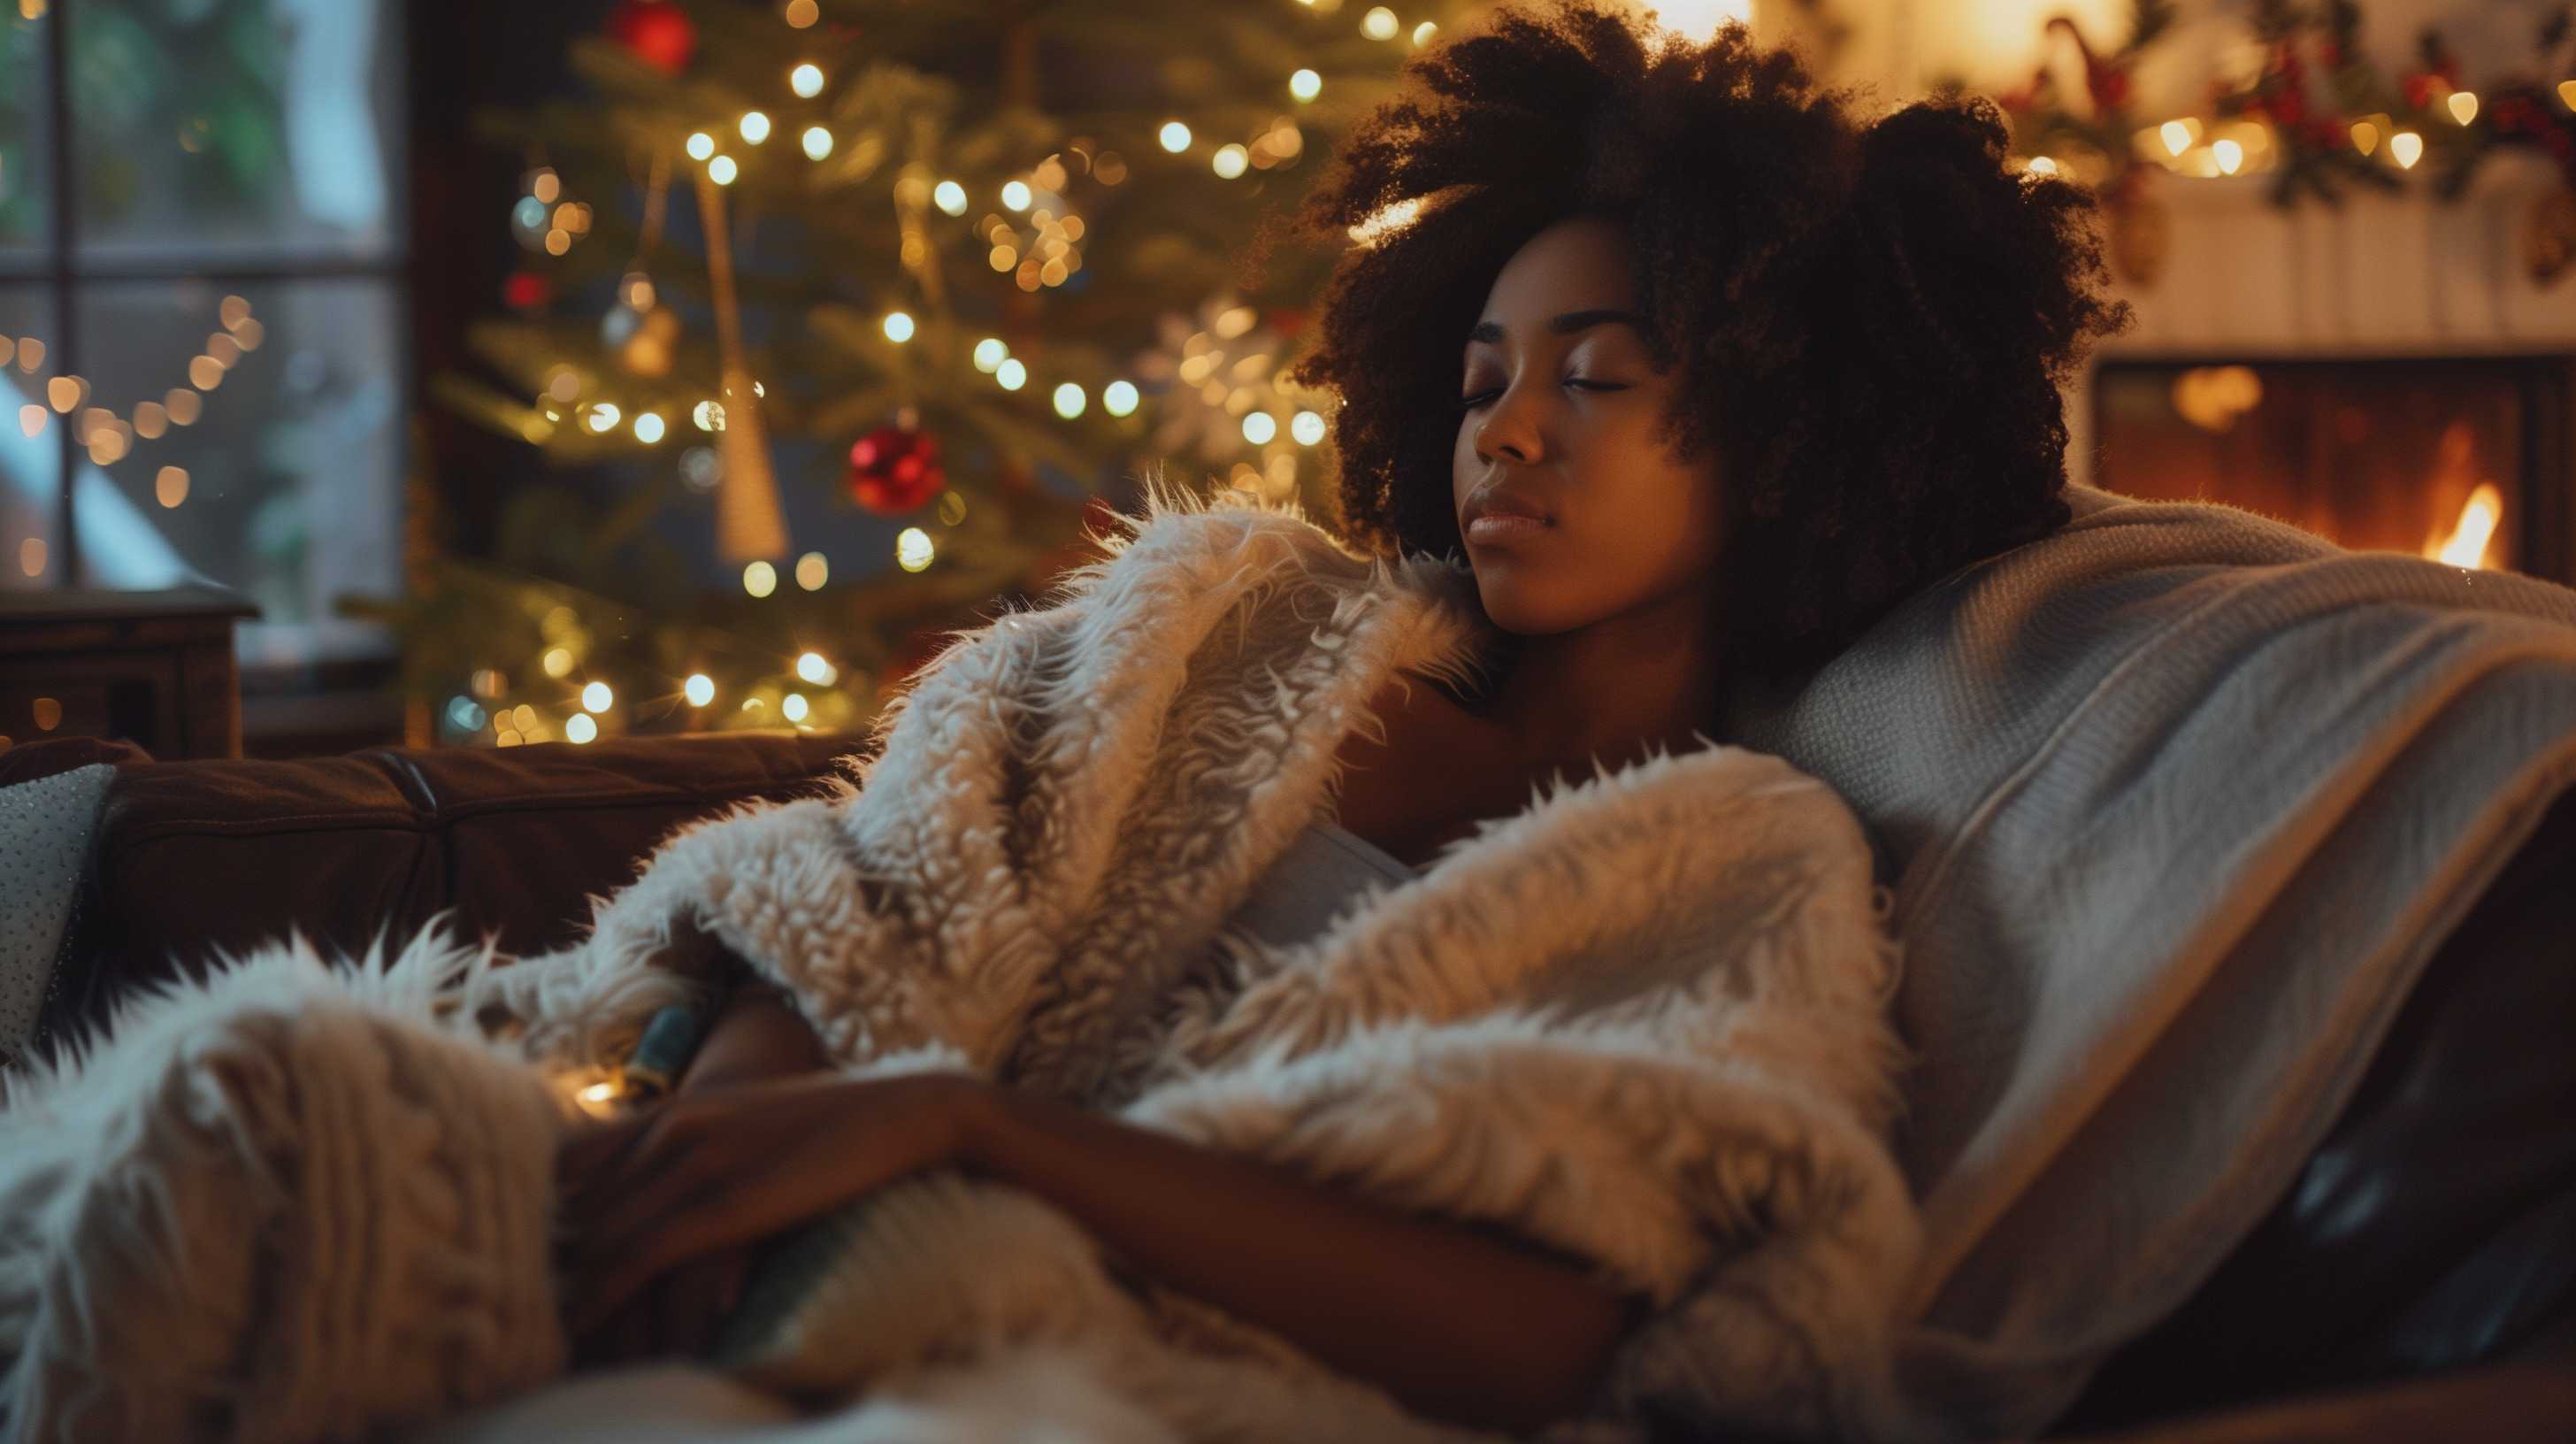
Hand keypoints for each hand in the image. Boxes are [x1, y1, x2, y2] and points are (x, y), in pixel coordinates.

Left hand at [554, 1070, 984, 1341]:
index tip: (537, 1262)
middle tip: (523, 1312)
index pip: (570, 1161)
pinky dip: (602, 1296)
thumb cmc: (840, 1126)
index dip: (545, 1214)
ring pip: (596, 1235)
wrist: (907, 1111)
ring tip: (544, 1335)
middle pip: (574, 1204)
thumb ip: (706, 1149)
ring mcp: (693, 1164)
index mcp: (676, 1110)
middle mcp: (670, 1130)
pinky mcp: (721, 1206)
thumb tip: (676, 1199)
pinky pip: (637, 1256)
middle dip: (546, 1263)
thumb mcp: (754, 1127)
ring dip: (567, 1291)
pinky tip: (583, 1328)